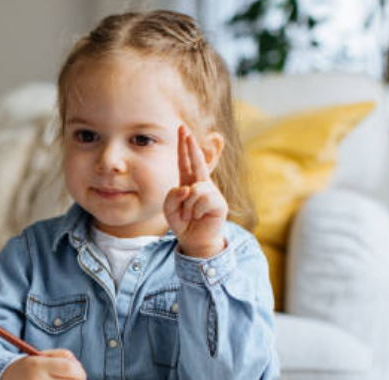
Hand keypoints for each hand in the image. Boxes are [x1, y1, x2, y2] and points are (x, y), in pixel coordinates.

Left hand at [163, 125, 226, 257]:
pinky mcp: (219, 202)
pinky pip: (201, 200)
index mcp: (188, 182)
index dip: (184, 146)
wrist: (195, 240)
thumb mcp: (169, 209)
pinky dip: (195, 211)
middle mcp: (201, 184)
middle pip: (197, 161)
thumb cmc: (183, 222)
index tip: (183, 129)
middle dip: (191, 146)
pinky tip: (199, 217)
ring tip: (190, 215)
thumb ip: (172, 196)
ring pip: (193, 190)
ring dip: (187, 206)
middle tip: (186, 131)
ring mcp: (211, 192)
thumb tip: (188, 188)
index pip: (185, 161)